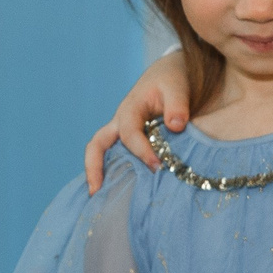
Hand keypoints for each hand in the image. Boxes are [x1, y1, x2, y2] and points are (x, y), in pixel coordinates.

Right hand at [83, 52, 191, 190]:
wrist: (171, 72)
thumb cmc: (173, 78)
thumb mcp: (177, 85)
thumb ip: (177, 104)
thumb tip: (176, 126)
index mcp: (130, 109)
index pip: (129, 133)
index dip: (141, 151)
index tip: (157, 167)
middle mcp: (120, 122)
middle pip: (97, 145)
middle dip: (94, 167)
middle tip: (97, 192)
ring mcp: (122, 132)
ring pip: (102, 152)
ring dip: (99, 174)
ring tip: (102, 199)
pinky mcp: (130, 140)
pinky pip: (116, 157)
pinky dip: (114, 174)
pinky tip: (122, 194)